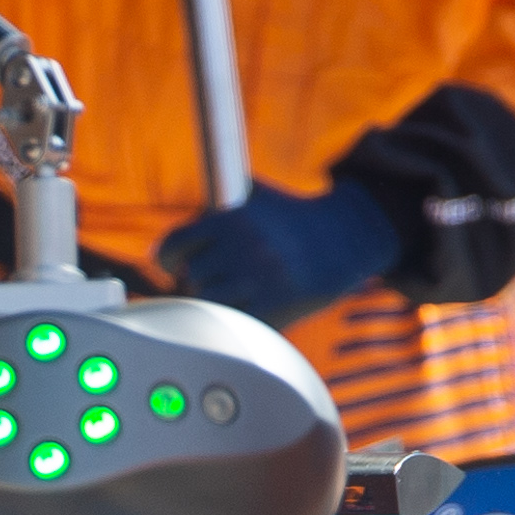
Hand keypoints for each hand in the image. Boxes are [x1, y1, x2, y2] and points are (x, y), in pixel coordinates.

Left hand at [150, 182, 403, 336]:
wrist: (344, 236)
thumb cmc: (292, 216)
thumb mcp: (253, 192)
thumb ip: (215, 200)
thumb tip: (179, 219)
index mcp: (228, 217)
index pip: (172, 245)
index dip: (169, 258)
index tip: (176, 265)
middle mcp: (239, 247)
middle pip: (192, 278)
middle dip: (201, 280)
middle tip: (220, 279)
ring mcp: (257, 279)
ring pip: (209, 303)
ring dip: (216, 302)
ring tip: (234, 294)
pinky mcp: (275, 306)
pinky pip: (236, 322)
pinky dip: (236, 320)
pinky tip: (249, 309)